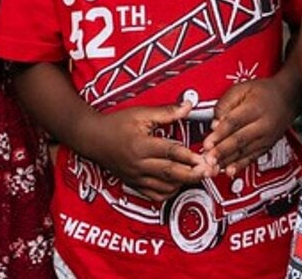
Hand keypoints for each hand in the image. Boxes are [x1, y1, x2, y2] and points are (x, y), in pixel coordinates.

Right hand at [85, 101, 214, 201]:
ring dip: (184, 183)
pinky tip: (179, 183)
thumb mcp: (140, 113)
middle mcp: (139, 165)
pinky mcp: (134, 184)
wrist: (92, 138)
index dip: (189, 156)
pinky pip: (155, 195)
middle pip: (171, 173)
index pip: (170, 153)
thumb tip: (188, 106)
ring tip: (198, 176)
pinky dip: (169, 192)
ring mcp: (136, 177)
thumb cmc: (116, 124)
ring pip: (165, 187)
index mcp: (141, 146)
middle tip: (209, 172)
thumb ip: (166, 112)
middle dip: (193, 174)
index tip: (205, 157)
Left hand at [201, 76, 298, 175]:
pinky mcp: (267, 146)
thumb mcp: (242, 88)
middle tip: (208, 160)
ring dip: (227, 162)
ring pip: (244, 151)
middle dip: (222, 152)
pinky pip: (252, 158)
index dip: (220, 134)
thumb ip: (226, 103)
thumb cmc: (264, 92)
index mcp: (255, 107)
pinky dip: (240, 166)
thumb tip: (215, 122)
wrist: (288, 97)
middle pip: (239, 140)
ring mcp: (266, 137)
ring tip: (214, 168)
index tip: (207, 143)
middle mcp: (262, 124)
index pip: (234, 122)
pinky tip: (230, 171)